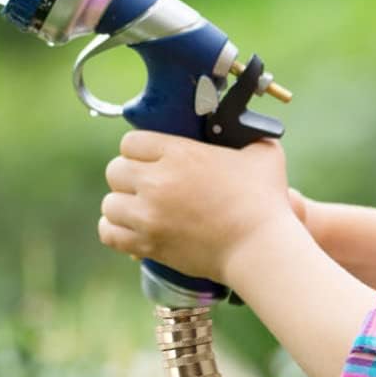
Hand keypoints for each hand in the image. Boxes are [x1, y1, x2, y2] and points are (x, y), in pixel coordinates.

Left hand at [99, 131, 296, 284]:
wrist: (259, 247)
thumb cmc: (265, 200)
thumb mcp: (263, 153)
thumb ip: (247, 135)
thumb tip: (244, 129)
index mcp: (179, 153)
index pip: (131, 142)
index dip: (140, 149)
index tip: (152, 158)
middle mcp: (157, 181)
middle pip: (115, 170)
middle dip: (129, 176)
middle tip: (147, 185)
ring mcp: (149, 215)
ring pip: (109, 203)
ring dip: (122, 204)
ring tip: (139, 209)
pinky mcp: (148, 244)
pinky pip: (109, 233)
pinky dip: (115, 230)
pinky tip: (129, 228)